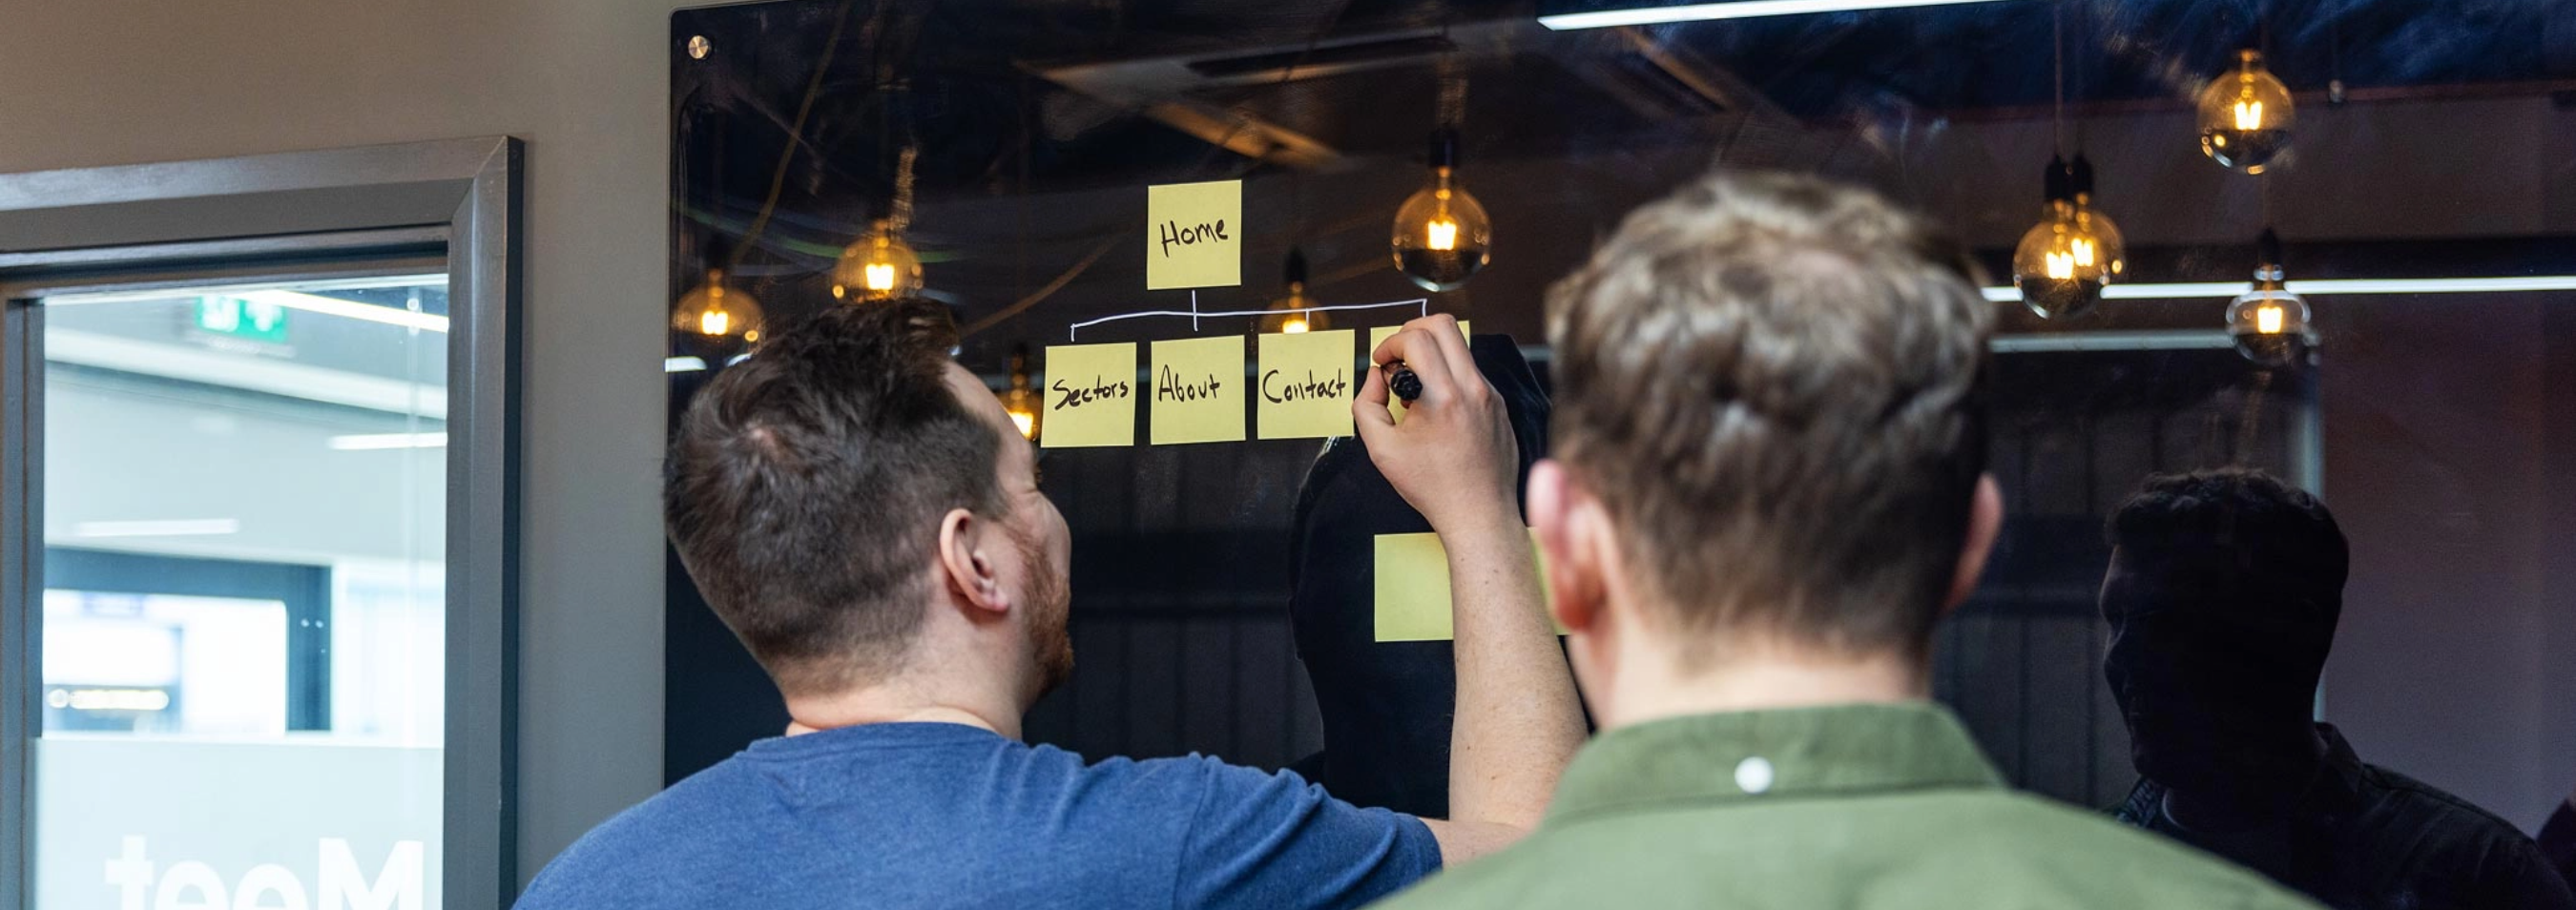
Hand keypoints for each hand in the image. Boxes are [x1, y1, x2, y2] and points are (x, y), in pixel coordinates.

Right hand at [1354, 314, 1518, 535]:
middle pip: (1443, 325)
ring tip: (1415, 388)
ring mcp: (1490, 395)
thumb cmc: (1433, 487)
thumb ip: (1366, 406)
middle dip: (1411, 332)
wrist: (1479, 514)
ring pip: (1459, 347)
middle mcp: (1473, 388)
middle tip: (1397, 358)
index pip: (1417, 338)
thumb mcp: (1382, 450)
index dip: (1390, 343)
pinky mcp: (1498, 405)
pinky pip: (1470, 372)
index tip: (1381, 363)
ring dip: (1431, 354)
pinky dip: (1448, 376)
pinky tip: (1436, 408)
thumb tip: (1375, 378)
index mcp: (1444, 396)